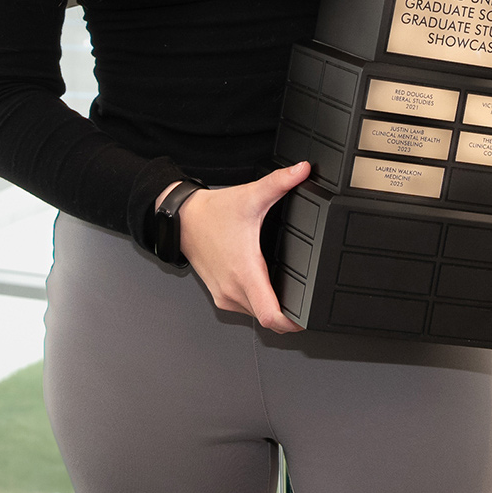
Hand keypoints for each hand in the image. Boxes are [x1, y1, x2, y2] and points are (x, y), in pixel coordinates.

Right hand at [170, 162, 309, 332]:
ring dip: (273, 308)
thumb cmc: (213, 214)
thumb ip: (280, 182)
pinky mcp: (221, 295)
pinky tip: (268, 286)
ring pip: (256, 315)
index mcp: (245, 272)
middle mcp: (233, 290)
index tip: (307, 317)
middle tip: (308, 300)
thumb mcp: (251, 195)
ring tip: (290, 291)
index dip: (292, 322)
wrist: (183, 220)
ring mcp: (225, 295)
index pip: (270, 316)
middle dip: (289, 314)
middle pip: (268, 319)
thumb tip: (303, 170)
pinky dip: (259, 302)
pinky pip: (246, 308)